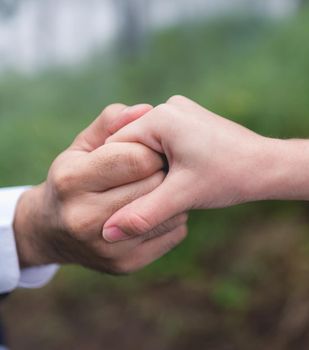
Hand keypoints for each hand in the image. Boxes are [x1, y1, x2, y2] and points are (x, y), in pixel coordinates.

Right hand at [14, 103, 187, 273]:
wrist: (52, 232)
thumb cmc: (75, 177)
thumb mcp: (83, 146)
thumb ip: (112, 123)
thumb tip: (145, 109)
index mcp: (71, 180)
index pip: (136, 159)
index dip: (152, 152)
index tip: (154, 151)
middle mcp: (83, 218)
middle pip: (153, 186)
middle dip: (164, 173)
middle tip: (164, 168)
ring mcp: (105, 247)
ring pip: (169, 214)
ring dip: (173, 196)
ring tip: (163, 187)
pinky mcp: (125, 265)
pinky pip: (174, 234)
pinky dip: (175, 218)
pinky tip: (162, 209)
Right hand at [103, 96, 271, 241]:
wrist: (270, 166)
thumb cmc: (230, 176)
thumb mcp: (182, 197)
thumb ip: (143, 214)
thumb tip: (106, 234)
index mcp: (161, 117)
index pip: (116, 147)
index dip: (112, 178)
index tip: (108, 203)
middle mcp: (170, 108)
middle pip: (131, 146)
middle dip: (132, 175)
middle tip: (131, 204)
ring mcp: (182, 113)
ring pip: (148, 146)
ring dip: (148, 170)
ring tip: (154, 194)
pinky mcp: (192, 123)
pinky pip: (164, 143)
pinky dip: (163, 163)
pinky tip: (171, 182)